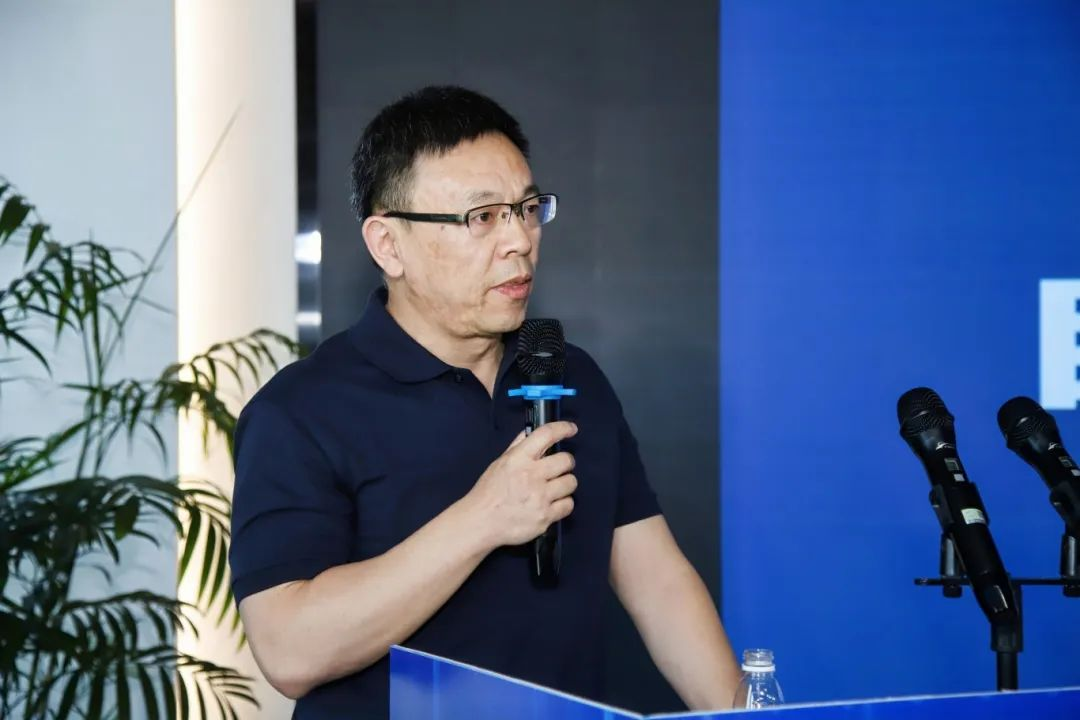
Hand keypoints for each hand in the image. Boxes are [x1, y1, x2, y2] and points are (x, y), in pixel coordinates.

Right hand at [464, 421, 578, 548]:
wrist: (481, 522)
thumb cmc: (488, 493)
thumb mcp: (499, 464)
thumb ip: (517, 447)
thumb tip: (530, 433)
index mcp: (518, 459)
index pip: (546, 435)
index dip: (563, 428)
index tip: (571, 429)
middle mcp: (531, 475)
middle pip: (566, 460)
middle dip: (565, 463)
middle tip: (558, 468)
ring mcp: (540, 497)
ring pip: (570, 482)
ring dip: (564, 484)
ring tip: (553, 489)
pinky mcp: (545, 516)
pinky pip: (568, 504)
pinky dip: (563, 504)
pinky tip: (552, 504)